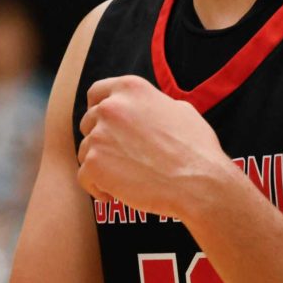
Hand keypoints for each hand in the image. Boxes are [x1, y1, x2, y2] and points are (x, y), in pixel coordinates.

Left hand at [77, 75, 233, 218]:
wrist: (198, 182)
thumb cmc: (195, 149)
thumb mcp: (180, 109)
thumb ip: (153, 104)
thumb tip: (145, 109)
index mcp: (130, 89)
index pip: (96, 93)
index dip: (97, 109)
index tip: (102, 124)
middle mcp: (110, 107)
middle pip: (88, 123)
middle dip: (101, 140)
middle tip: (120, 158)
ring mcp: (99, 135)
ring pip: (85, 151)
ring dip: (100, 165)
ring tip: (125, 179)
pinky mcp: (94, 164)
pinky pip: (85, 177)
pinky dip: (98, 187)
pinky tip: (116, 194)